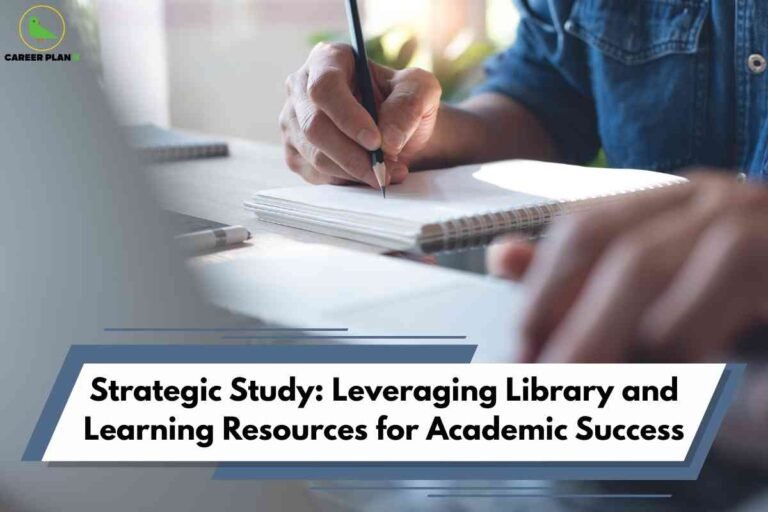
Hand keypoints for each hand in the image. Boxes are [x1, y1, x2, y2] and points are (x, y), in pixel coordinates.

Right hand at [280, 42, 441, 186]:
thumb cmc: (403, 103)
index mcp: (327, 59)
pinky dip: (346, 181)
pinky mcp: (295, 152)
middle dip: (353, 155)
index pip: (325, 86)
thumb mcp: (420, 91)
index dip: (348, 117)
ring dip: (354, 171)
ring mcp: (293, 121)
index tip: (375, 142)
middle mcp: (301, 87)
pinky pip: (315, 174)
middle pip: (315, 126)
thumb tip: (389, 139)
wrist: (395, 131)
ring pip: (315, 155)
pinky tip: (368, 176)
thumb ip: (409, 105)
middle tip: (384, 170)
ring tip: (388, 173)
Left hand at [487, 172, 767, 362]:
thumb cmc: (756, 344)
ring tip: (590, 391)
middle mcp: (715, 199)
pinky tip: (685, 375)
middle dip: (562, 321)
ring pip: (648, 264)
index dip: (542, 291)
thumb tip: (503, 257)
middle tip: (537, 381)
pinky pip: (720, 277)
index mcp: (675, 207)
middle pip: (608, 247)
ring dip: (607, 336)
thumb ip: (582, 288)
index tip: (518, 351)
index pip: (584, 229)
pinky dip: (685, 336)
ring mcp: (758, 218)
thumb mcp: (658, 319)